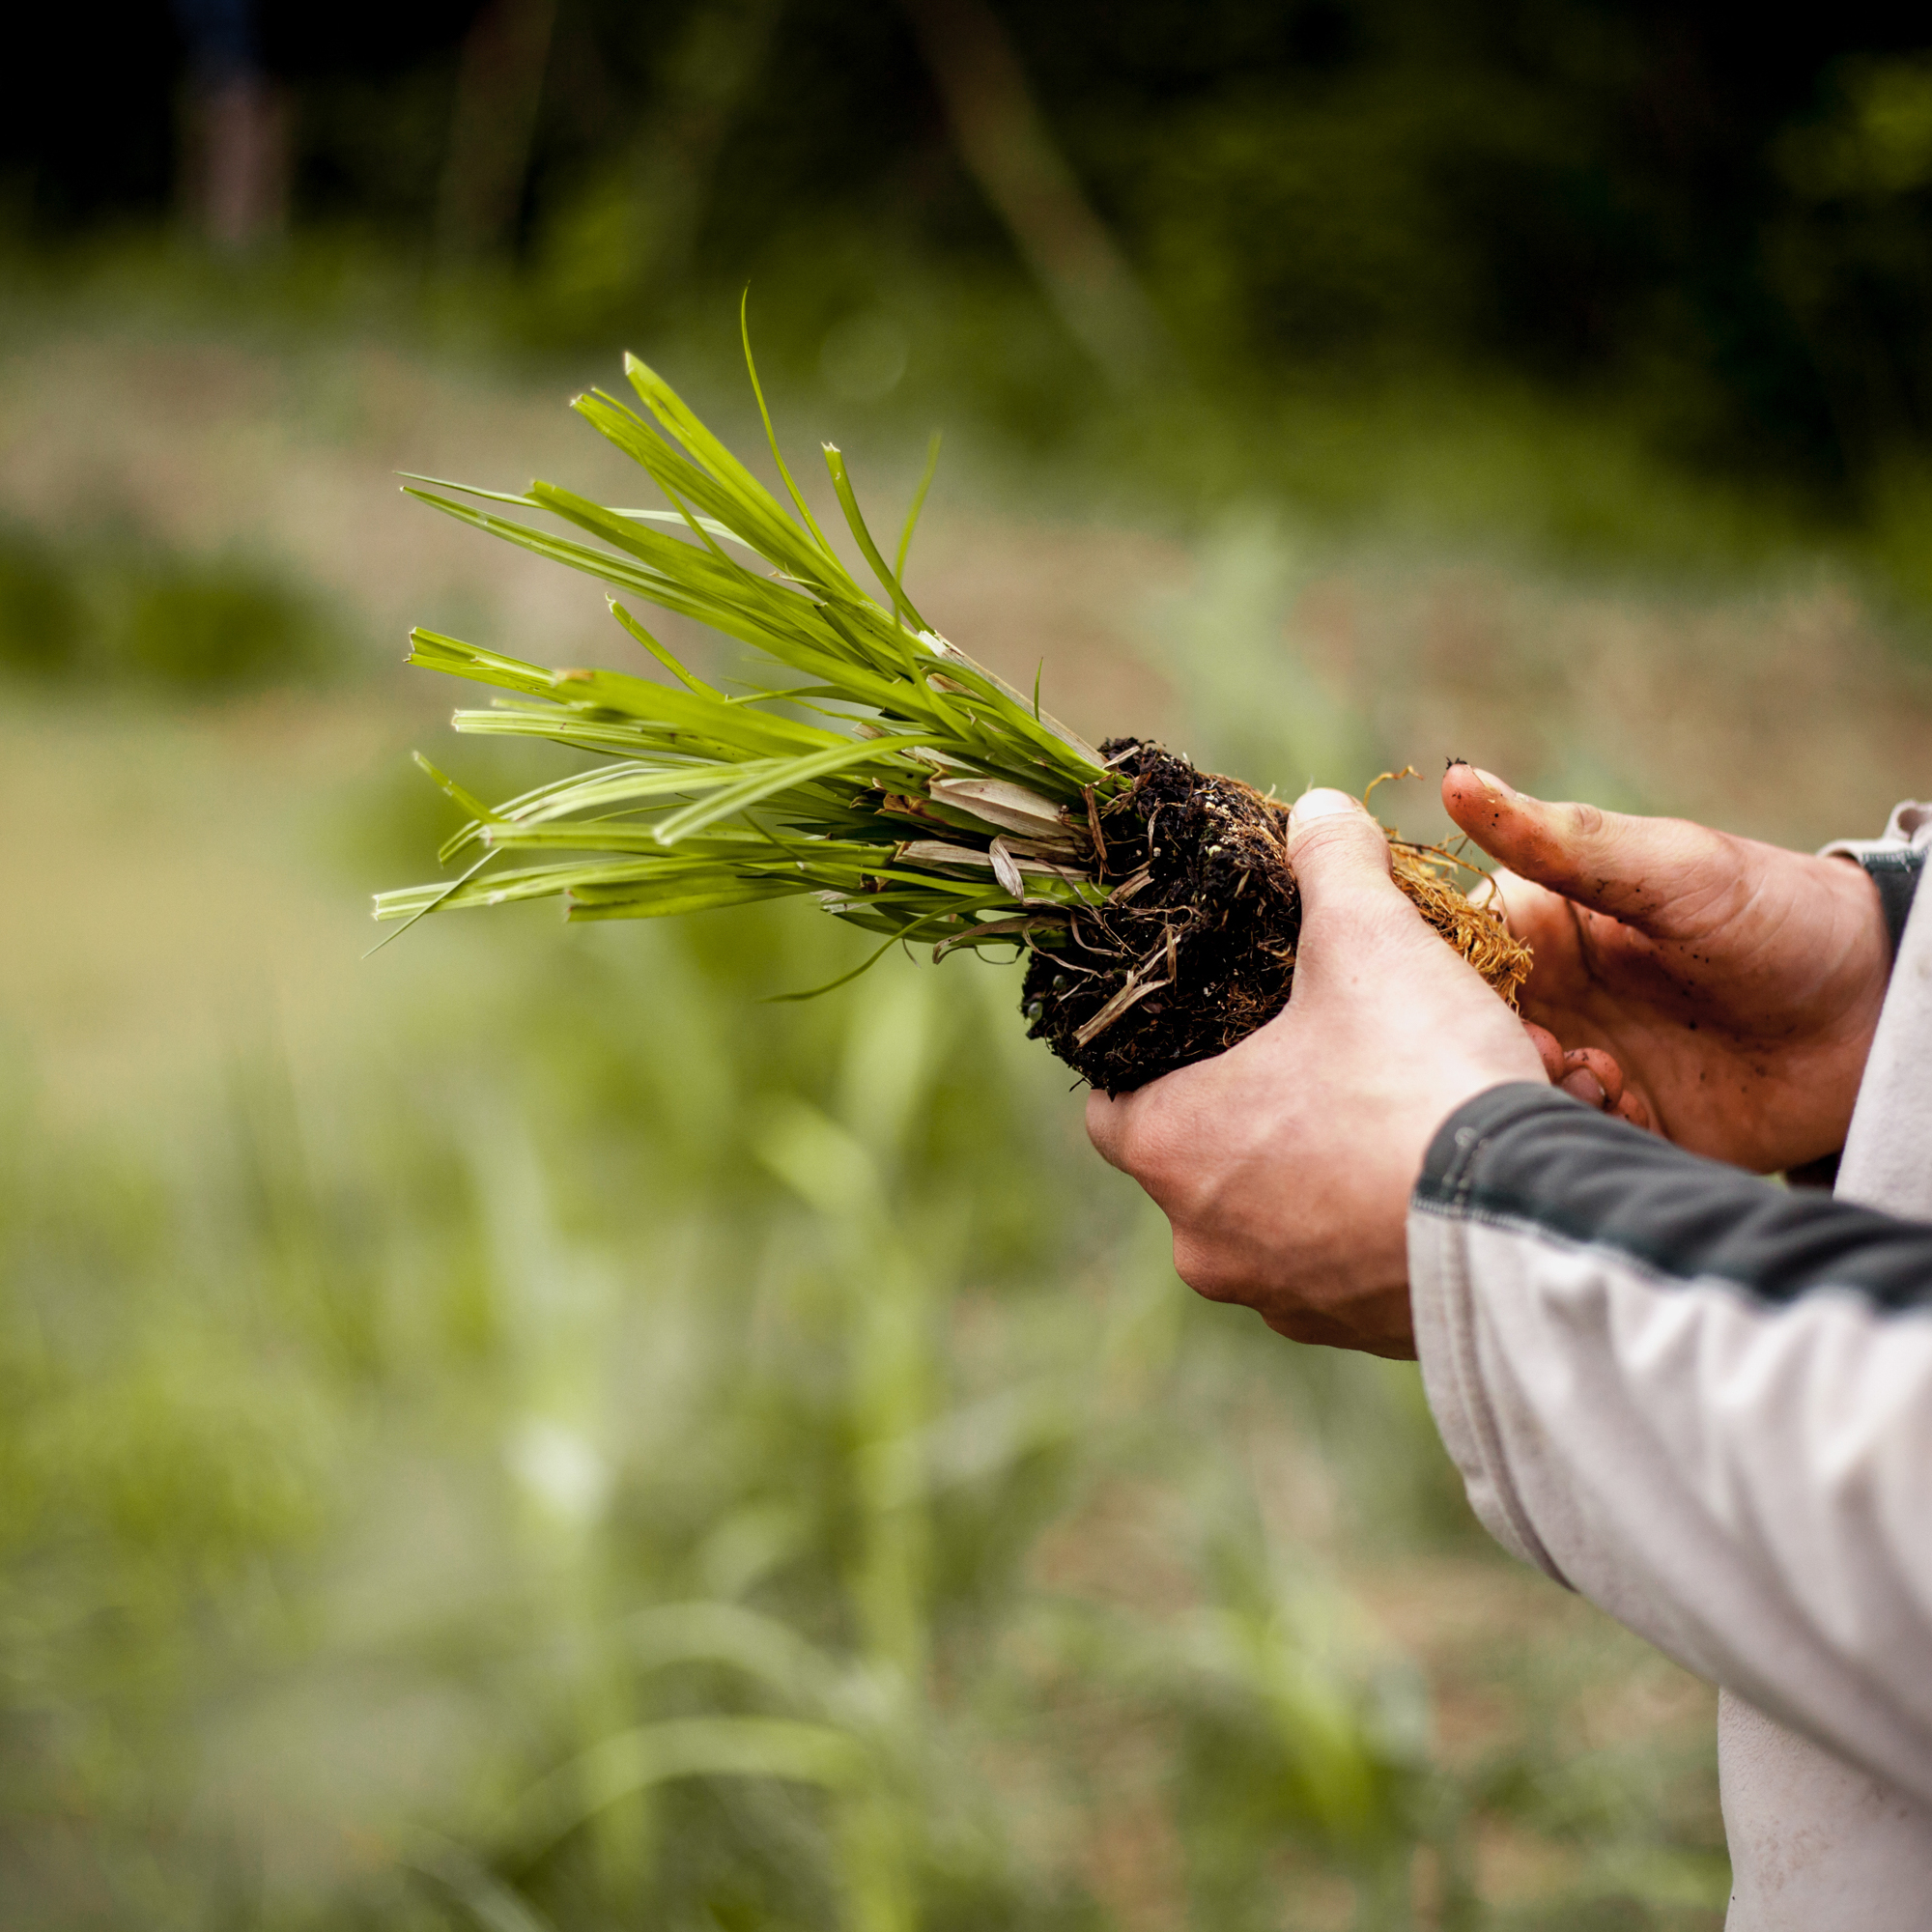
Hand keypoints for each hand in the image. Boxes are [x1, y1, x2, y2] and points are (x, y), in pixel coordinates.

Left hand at [1086, 790, 1545, 1356]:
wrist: (1533, 1223)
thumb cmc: (1417, 1077)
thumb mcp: (1370, 942)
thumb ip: (1332, 868)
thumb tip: (1320, 812)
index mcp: (1171, 1148)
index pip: (1112, 1100)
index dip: (1150, 1052)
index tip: (1201, 1018)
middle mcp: (1206, 1243)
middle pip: (1207, 1152)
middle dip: (1268, 1095)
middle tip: (1329, 1041)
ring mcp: (1285, 1300)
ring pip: (1289, 1210)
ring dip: (1336, 1155)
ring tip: (1411, 1093)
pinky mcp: (1363, 1335)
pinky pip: (1356, 1260)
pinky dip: (1387, 1212)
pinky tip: (1446, 1161)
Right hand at [1443, 766, 1889, 1172]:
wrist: (1875, 1012)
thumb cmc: (1773, 914)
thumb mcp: (1668, 868)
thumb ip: (1559, 840)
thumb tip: (1458, 779)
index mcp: (1540, 929)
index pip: (1450, 952)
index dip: (1440, 977)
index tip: (1468, 991)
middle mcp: (1549, 999)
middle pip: (1467, 1033)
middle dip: (1489, 1046)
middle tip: (1547, 1044)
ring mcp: (1582, 1064)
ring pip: (1508, 1094)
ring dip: (1537, 1089)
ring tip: (1598, 1073)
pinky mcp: (1620, 1125)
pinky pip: (1565, 1142)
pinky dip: (1582, 1129)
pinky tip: (1632, 1103)